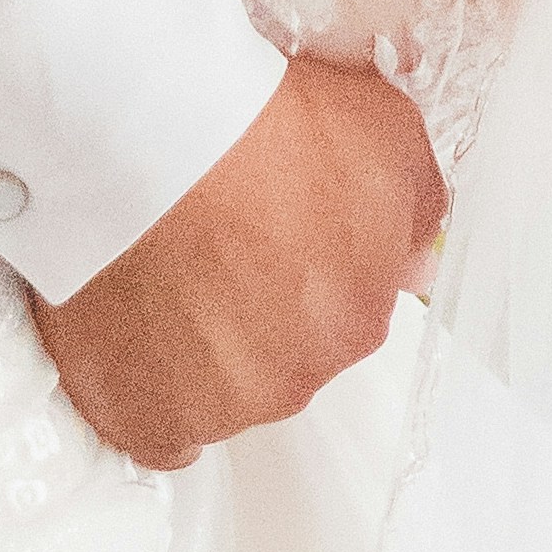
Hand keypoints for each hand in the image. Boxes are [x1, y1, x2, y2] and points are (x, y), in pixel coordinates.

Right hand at [31, 53, 442, 469]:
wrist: (149, 139)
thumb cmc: (258, 126)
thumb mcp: (386, 130)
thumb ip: (417, 208)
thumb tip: (413, 257)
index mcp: (357, 318)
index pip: (345, 309)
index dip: (308, 260)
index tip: (274, 224)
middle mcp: (294, 378)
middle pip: (280, 353)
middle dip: (255, 304)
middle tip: (216, 240)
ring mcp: (214, 406)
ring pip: (214, 387)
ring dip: (196, 341)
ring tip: (159, 268)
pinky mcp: (140, 415)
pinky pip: (151, 424)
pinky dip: (144, 388)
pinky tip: (134, 339)